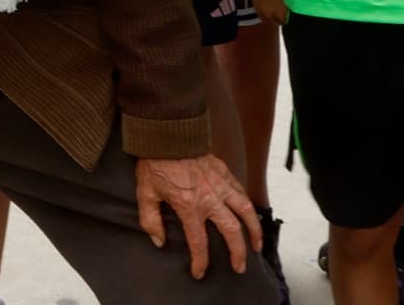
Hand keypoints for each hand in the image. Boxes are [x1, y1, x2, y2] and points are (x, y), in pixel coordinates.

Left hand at [134, 154, 260, 280]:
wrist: (167, 131)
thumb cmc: (155, 162)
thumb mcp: (145, 193)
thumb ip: (151, 220)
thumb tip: (159, 240)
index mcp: (189, 205)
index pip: (199, 241)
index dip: (200, 261)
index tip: (200, 272)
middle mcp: (210, 197)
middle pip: (232, 230)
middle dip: (238, 252)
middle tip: (239, 266)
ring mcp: (220, 183)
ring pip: (246, 210)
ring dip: (254, 230)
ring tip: (257, 244)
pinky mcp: (224, 171)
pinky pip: (241, 191)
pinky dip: (249, 205)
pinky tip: (250, 214)